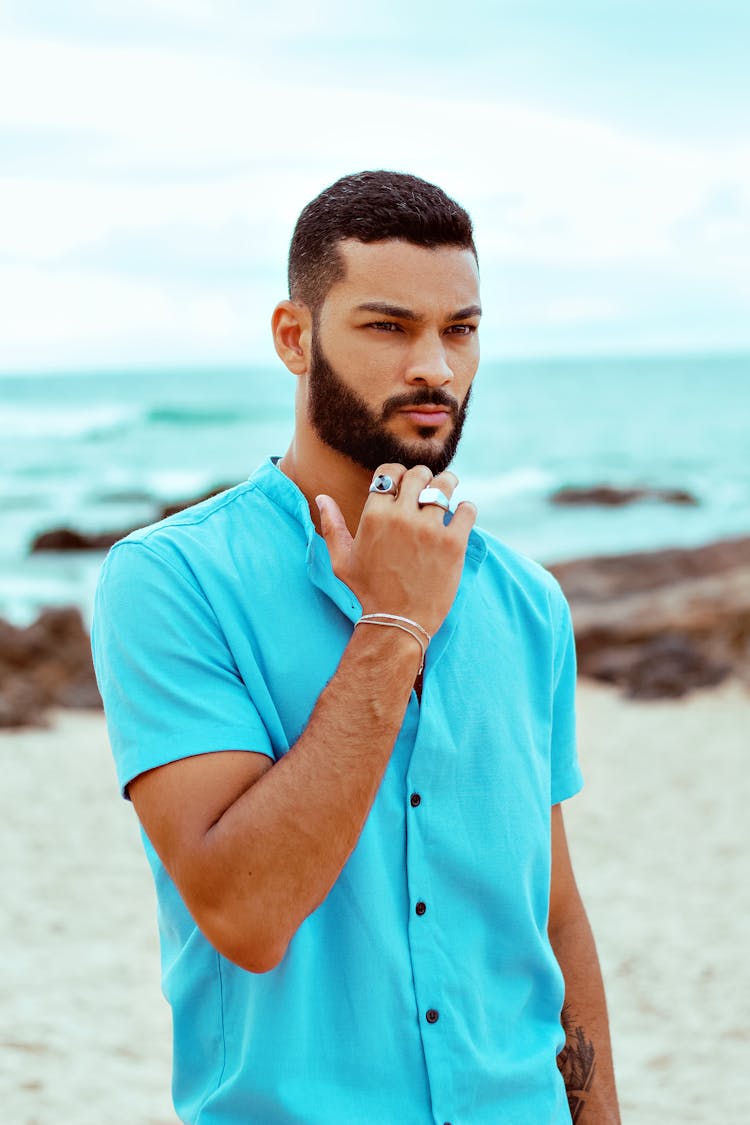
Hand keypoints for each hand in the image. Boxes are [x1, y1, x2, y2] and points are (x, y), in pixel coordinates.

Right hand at [316, 464, 476, 636]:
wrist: (397, 623)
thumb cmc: (368, 592)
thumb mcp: (342, 560)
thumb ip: (332, 526)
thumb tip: (321, 498)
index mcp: (374, 515)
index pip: (390, 472)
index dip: (397, 474)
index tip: (403, 484)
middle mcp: (402, 517)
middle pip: (419, 474)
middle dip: (423, 479)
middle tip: (427, 488)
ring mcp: (429, 529)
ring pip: (445, 486)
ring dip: (447, 484)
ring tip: (448, 490)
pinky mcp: (453, 544)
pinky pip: (467, 510)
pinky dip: (466, 508)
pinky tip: (461, 515)